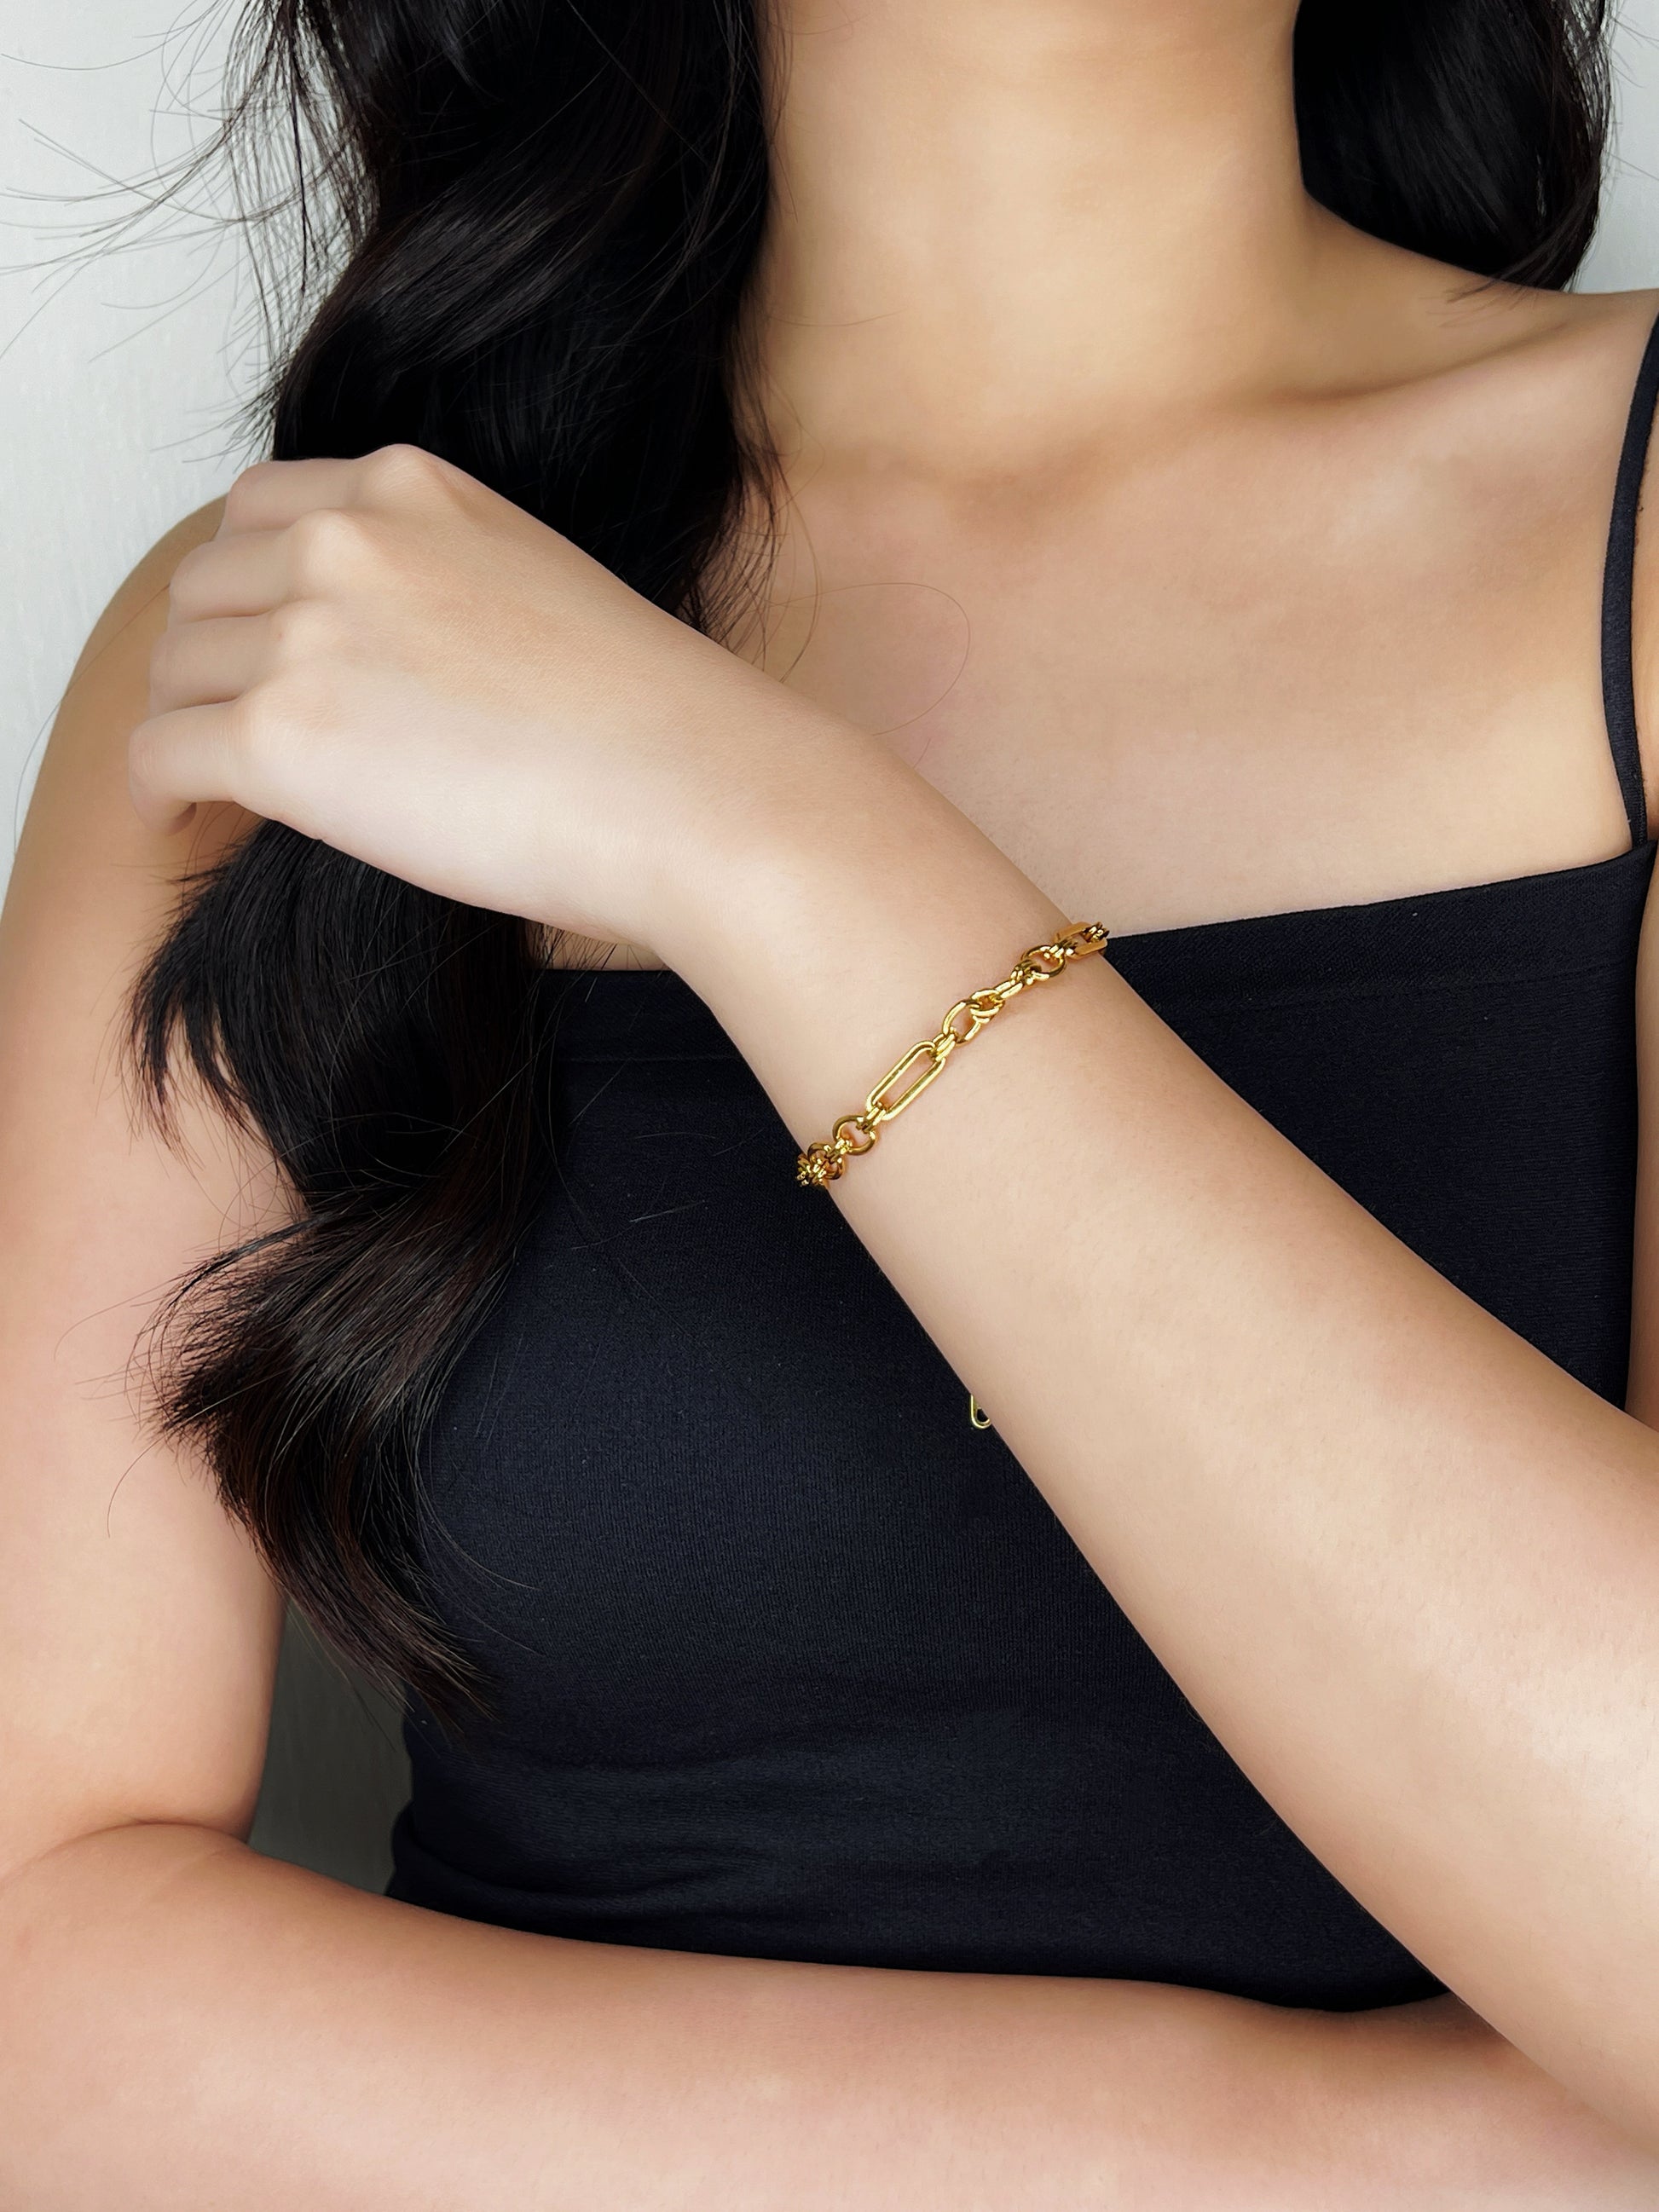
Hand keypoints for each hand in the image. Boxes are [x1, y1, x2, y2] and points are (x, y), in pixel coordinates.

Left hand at [132, 446, 863, 949]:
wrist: (694, 792)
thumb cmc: (653, 725)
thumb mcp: (539, 591)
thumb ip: (444, 589)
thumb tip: (385, 670)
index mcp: (414, 487)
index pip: (264, 508)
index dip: (247, 587)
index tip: (256, 643)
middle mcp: (346, 537)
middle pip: (204, 584)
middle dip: (208, 654)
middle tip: (227, 723)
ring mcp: (307, 630)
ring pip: (174, 667)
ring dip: (186, 721)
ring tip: (212, 782)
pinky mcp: (280, 734)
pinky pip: (160, 751)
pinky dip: (157, 789)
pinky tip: (186, 818)